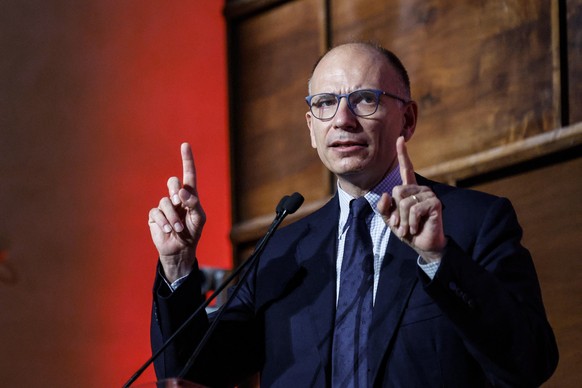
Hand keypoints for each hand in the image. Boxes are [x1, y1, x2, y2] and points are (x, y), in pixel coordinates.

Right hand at [148, 143, 205, 281]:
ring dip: (173, 217)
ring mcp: (164, 207)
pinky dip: (163, 222)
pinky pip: (156, 213)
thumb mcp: (199, 219)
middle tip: (179, 202)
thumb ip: (194, 203)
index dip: (187, 159)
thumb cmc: (193, 233)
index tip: (185, 145)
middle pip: (172, 182)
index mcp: (189, 196)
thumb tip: (182, 191)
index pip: (188, 174)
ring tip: (178, 228)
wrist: (180, 250)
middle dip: (175, 191)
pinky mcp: (155, 216)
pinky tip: (168, 230)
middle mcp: (176, 198)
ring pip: (165, 202)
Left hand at [378, 137, 445, 261]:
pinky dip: (411, 222)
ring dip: (403, 220)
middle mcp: (420, 189)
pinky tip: (416, 228)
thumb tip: (386, 194)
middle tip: (401, 224)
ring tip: (409, 228)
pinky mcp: (434, 203)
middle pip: (397, 191)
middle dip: (395, 212)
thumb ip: (384, 208)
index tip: (400, 139)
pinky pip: (414, 209)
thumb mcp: (390, 219)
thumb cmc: (407, 230)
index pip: (406, 168)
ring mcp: (428, 195)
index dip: (403, 154)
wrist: (423, 244)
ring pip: (404, 202)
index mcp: (409, 190)